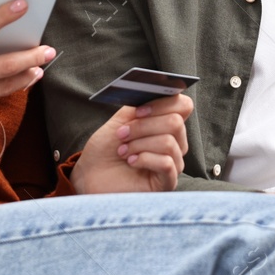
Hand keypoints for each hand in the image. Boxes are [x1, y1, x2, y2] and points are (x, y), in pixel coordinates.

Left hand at [71, 94, 192, 193]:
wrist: (91, 175)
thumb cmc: (105, 150)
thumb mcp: (120, 121)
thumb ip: (139, 105)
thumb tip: (154, 92)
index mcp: (166, 125)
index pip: (184, 105)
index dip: (163, 104)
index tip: (138, 111)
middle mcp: (175, 143)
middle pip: (175, 122)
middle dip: (143, 126)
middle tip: (122, 134)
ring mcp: (173, 163)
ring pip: (168, 142)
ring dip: (139, 144)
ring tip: (122, 151)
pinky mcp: (167, 182)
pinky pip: (166, 163)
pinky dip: (144, 159)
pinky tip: (131, 162)